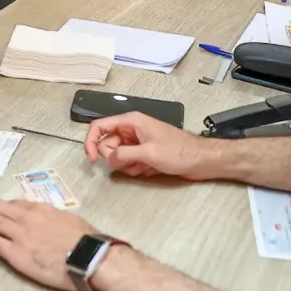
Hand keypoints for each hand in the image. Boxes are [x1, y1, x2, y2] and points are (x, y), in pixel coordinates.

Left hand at [0, 200, 97, 290]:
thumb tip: (52, 222)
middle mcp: (27, 218)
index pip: (15, 204)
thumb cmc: (86, 241)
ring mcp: (20, 235)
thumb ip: (55, 218)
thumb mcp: (70, 220)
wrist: (88, 257)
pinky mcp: (16, 254)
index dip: (1, 206)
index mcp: (41, 209)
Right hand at [84, 112, 212, 179]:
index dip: (90, 142)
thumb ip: (124, 154)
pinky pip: (128, 163)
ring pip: (117, 157)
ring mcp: (136, 143)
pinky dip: (136, 169)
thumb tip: (109, 159)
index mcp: (130, 122)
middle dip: (116, 158)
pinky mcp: (142, 154)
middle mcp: (130, 130)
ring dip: (128, 166)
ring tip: (146, 166)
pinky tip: (150, 169)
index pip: (99, 126)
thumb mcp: (149, 152)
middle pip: (107, 145)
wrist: (200, 160)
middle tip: (133, 163)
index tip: (92, 160)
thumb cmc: (179, 151)